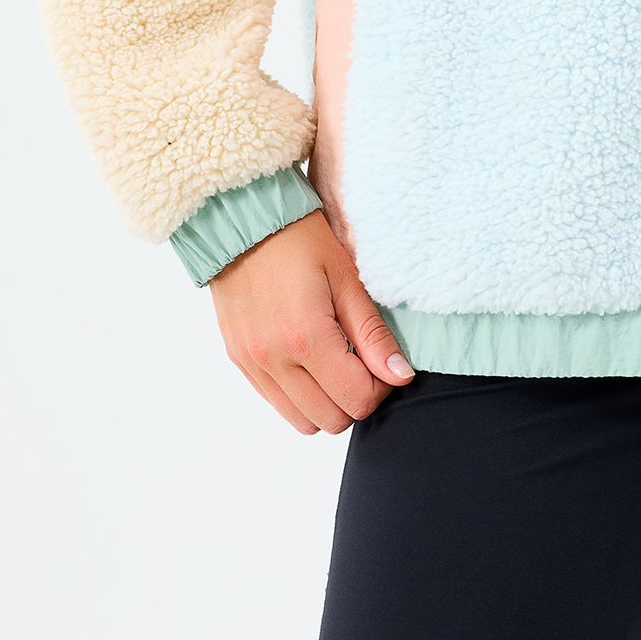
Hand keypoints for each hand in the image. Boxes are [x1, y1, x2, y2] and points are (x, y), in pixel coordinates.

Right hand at [208, 209, 414, 433]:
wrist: (244, 219)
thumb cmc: (300, 239)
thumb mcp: (348, 278)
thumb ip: (373, 333)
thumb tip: (401, 375)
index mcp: (306, 336)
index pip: (357, 400)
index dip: (382, 387)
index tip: (384, 362)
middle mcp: (274, 359)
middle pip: (331, 420)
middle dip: (356, 398)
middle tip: (363, 362)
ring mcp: (252, 363)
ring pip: (302, 421)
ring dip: (327, 403)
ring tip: (336, 362)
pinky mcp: (239, 361)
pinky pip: (276, 403)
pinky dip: (300, 395)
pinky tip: (310, 359)